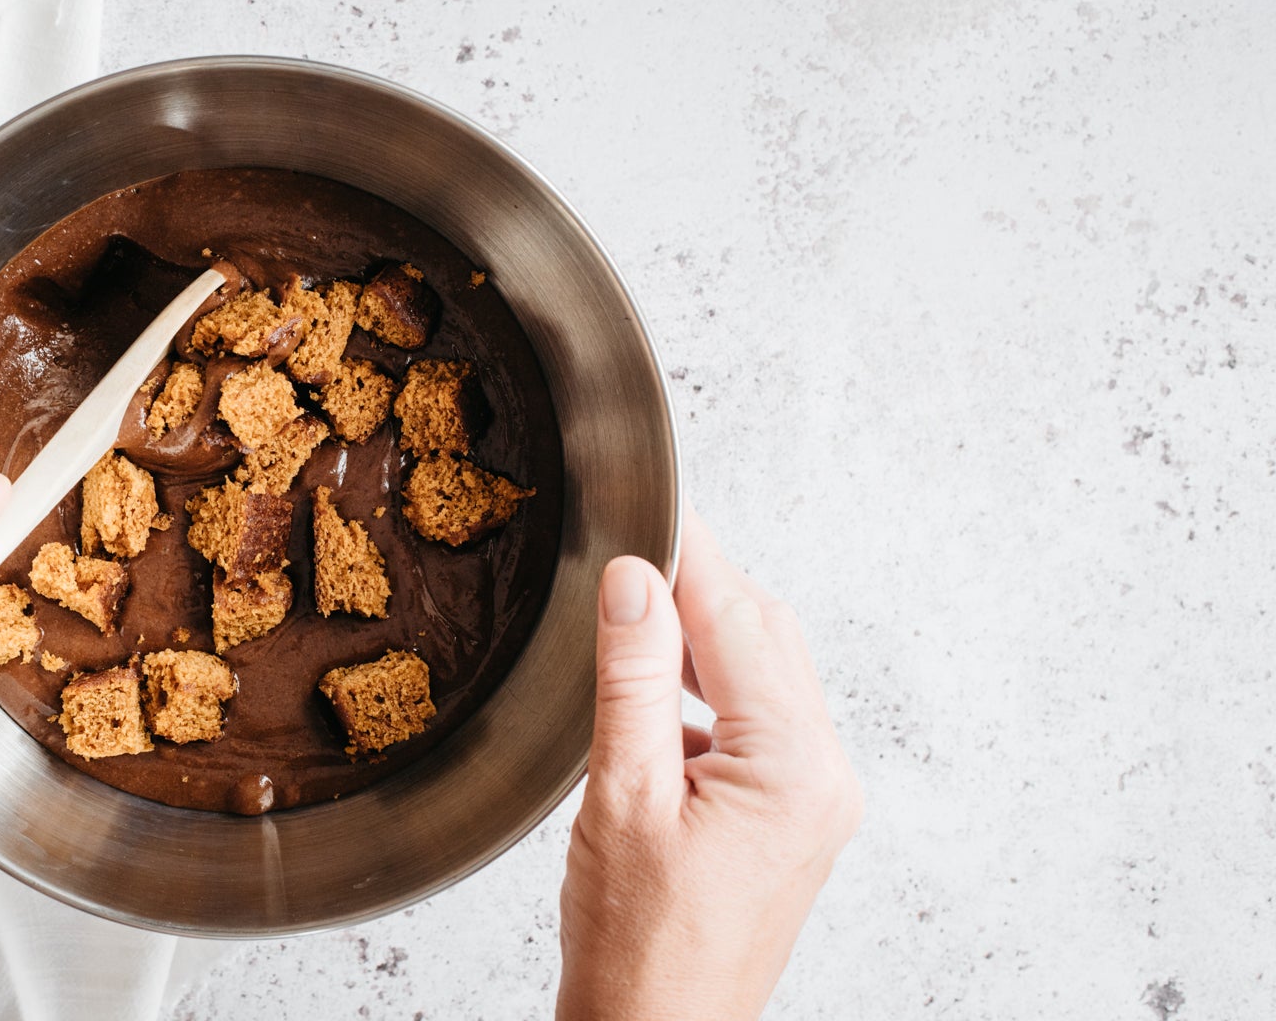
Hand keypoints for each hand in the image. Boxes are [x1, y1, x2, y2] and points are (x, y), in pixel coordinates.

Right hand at [557, 510, 861, 1020]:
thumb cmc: (638, 946)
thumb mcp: (621, 796)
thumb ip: (633, 679)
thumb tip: (637, 579)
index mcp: (792, 766)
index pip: (735, 618)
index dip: (689, 549)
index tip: (652, 496)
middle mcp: (823, 776)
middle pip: (763, 635)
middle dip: (699, 582)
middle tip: (633, 537)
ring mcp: (814, 799)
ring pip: (764, 673)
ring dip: (702, 631)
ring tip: (632, 602)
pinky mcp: (790, 818)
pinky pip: (758, 721)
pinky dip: (708, 687)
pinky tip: (653, 686)